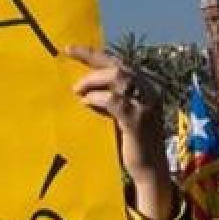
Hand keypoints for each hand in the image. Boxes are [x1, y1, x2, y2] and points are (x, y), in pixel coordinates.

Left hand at [69, 46, 173, 219]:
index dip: (94, 54)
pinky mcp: (138, 120)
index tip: (70, 49)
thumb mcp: (122, 115)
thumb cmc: (133, 143)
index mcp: (147, 85)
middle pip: (118, 65)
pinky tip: (86, 102)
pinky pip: (115, 101)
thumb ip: (111, 100)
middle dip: (90, 59)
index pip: (119, 63)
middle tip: (68, 61)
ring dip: (93, 80)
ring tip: (77, 90)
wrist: (150, 170)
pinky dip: (98, 98)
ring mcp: (146, 104)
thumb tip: (84, 88)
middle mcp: (150, 90)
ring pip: (118, 76)